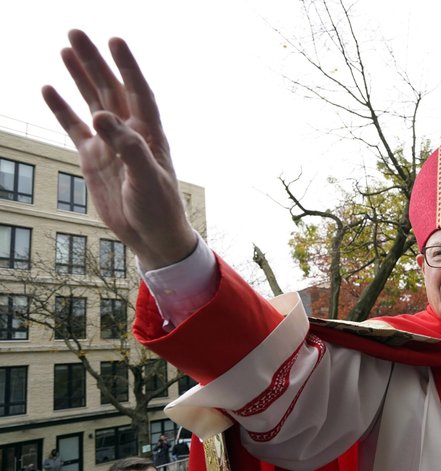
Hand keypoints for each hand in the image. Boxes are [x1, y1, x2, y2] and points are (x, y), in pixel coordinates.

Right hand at [41, 30, 196, 270]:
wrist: (150, 234)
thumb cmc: (159, 207)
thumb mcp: (147, 178)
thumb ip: (128, 147)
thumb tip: (101, 115)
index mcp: (149, 134)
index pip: (139, 93)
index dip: (128, 67)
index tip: (115, 41)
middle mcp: (128, 133)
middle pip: (110, 89)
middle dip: (96, 62)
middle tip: (76, 34)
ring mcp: (109, 144)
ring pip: (91, 102)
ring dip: (80, 76)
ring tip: (65, 49)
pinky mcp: (92, 158)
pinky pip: (74, 128)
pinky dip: (62, 109)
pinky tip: (49, 88)